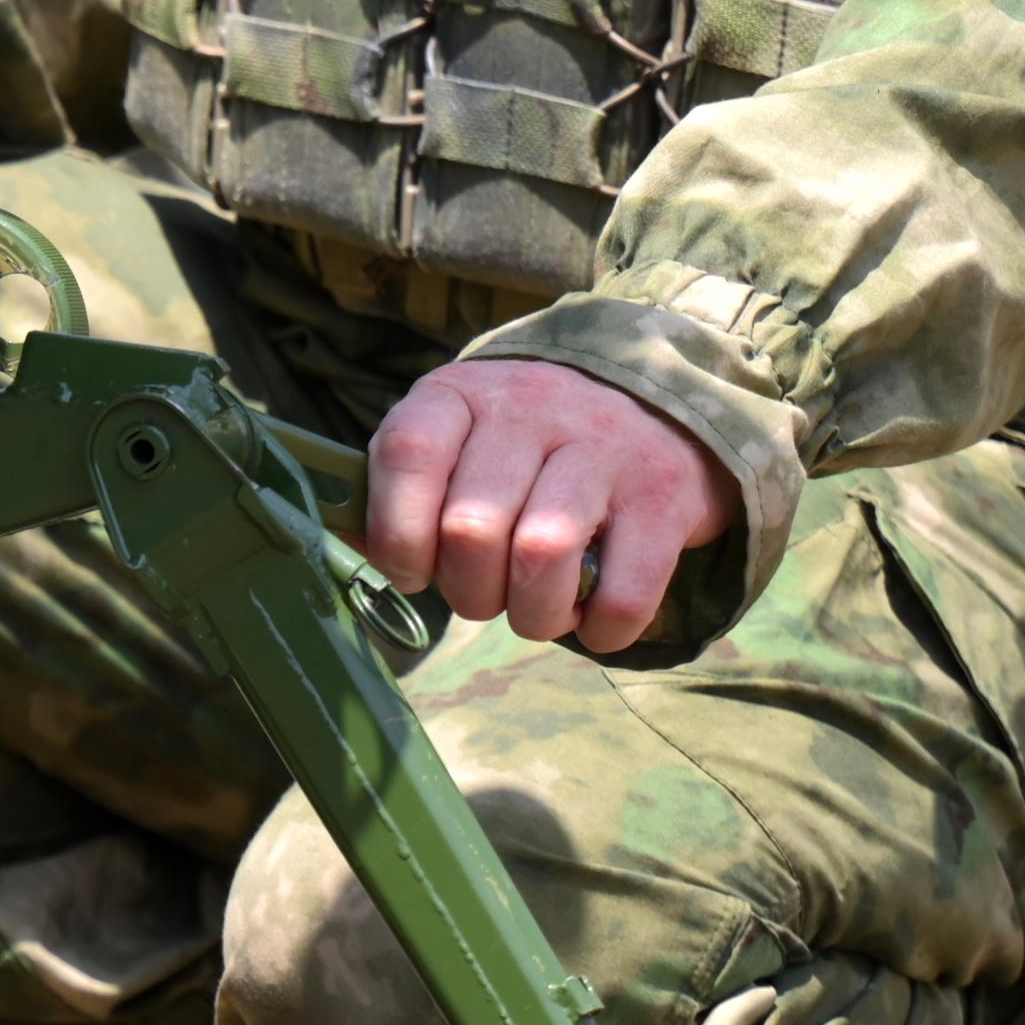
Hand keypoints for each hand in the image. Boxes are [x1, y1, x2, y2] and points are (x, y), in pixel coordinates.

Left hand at [355, 356, 734, 652]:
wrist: (654, 407)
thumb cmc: (528, 445)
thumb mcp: (457, 440)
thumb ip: (405, 491)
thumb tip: (361, 554)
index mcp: (462, 394)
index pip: (407, 454)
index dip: (397, 533)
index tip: (412, 569)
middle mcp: (532, 410)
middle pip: (471, 526)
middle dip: (467, 591)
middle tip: (483, 596)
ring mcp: (604, 449)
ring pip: (543, 555)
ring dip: (531, 615)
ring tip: (533, 613)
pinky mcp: (663, 497)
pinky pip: (624, 590)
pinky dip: (601, 629)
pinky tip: (591, 622)